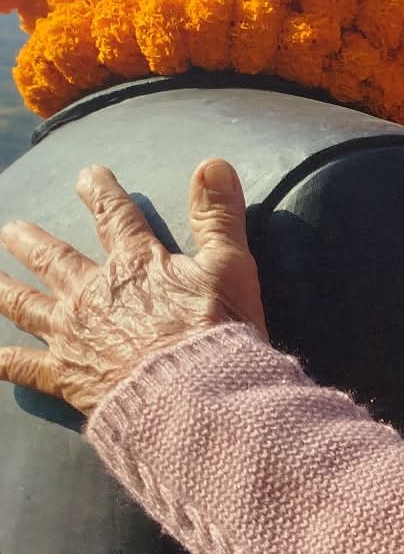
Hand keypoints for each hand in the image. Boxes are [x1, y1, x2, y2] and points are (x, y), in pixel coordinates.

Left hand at [0, 161, 264, 414]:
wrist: (194, 391)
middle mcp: (94, 292)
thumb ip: (218, 216)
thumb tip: (212, 162)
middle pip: (55, 259)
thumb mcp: (231, 266)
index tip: (88, 174)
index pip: (114, 217)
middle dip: (33, 242)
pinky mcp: (64, 375)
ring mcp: (72, 334)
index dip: (101, 193)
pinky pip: (20, 367)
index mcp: (136, 264)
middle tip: (12, 229)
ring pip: (26, 305)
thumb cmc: (218, 330)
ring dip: (4, 289)